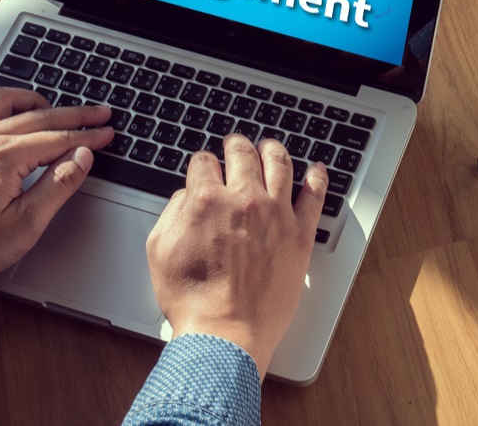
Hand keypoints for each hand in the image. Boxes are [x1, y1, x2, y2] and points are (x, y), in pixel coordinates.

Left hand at [0, 88, 113, 300]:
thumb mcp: (26, 224)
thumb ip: (58, 185)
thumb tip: (82, 157)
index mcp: (5, 157)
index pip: (59, 138)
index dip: (89, 135)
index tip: (108, 132)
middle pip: (39, 115)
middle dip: (75, 113)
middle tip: (100, 112)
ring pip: (3, 101)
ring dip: (34, 100)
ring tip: (54, 106)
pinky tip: (4, 114)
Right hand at [146, 136, 326, 372]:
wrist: (225, 332)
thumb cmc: (193, 300)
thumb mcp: (160, 250)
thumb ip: (172, 213)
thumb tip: (185, 196)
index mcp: (206, 200)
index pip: (204, 162)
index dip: (203, 163)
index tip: (205, 166)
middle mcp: (244, 199)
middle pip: (242, 154)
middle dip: (236, 145)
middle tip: (236, 145)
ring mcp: (276, 214)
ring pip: (279, 163)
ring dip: (272, 149)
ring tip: (270, 147)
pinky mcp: (300, 233)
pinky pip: (315, 195)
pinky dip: (317, 177)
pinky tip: (317, 169)